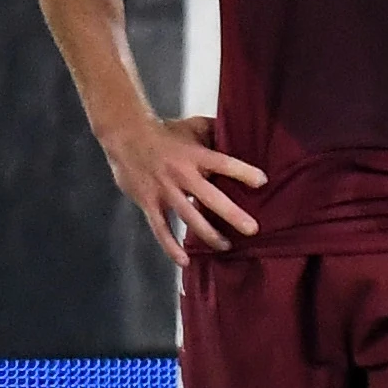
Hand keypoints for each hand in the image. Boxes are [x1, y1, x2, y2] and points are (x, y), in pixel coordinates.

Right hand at [102, 113, 267, 263]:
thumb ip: (217, 131)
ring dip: (209, 234)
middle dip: (232, 214)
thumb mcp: (193, 126)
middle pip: (210, 197)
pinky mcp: (149, 202)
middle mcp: (182, 174)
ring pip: (189, 217)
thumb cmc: (165, 132)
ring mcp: (164, 190)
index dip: (243, 172)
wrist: (125, 134)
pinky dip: (171, 246)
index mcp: (195, 155)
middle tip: (252, 230)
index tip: (262, 182)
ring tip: (226, 246)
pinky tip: (184, 261)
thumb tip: (244, 132)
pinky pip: (161, 228)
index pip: (223, 163)